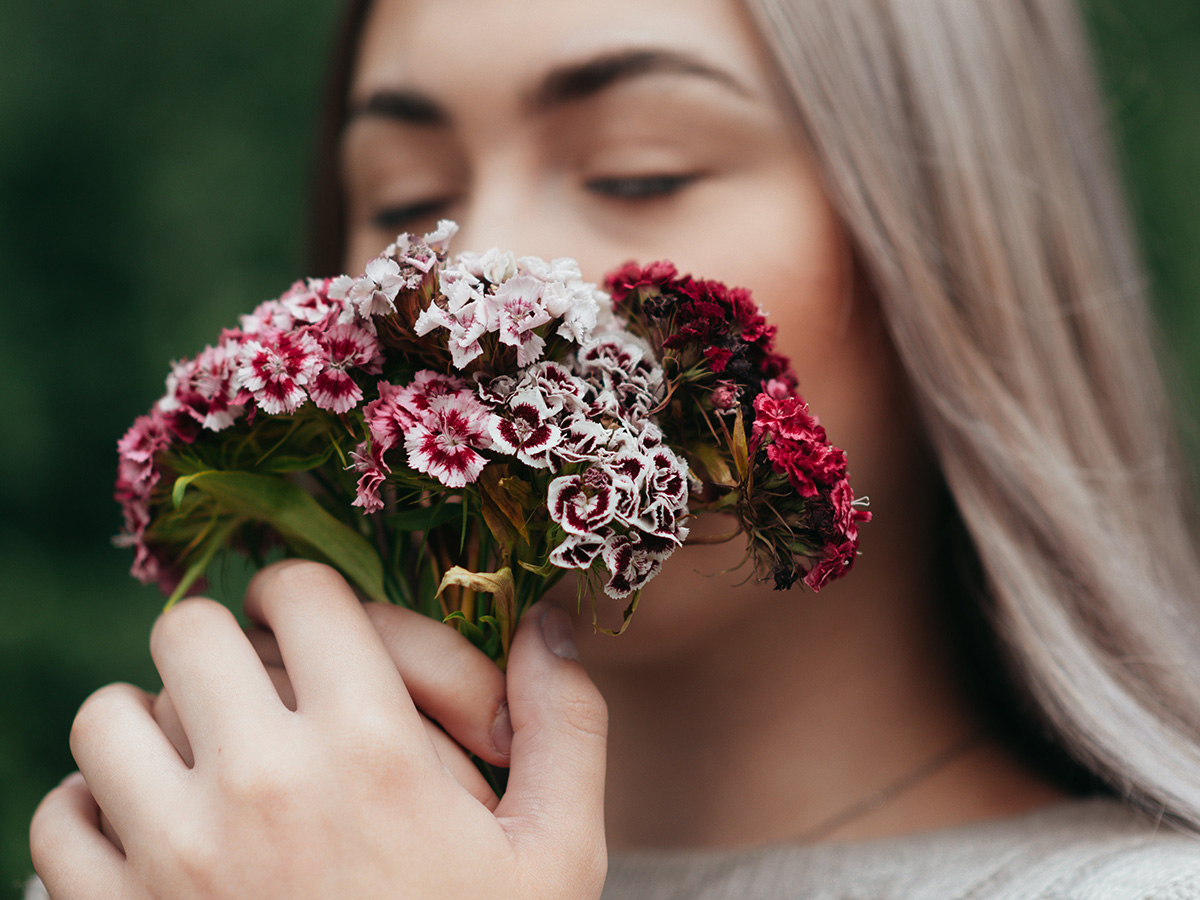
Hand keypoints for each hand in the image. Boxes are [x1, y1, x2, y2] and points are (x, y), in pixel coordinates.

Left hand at [30, 560, 607, 898]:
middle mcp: (259, 786)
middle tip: (276, 700)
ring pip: (110, 714)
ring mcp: (170, 858)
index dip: (315, 602)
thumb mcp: (556, 854)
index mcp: (371, 752)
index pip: (299, 591)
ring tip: (216, 768)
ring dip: (158, 728)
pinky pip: (58, 817)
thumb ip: (566, 723)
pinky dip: (97, 813)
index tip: (331, 646)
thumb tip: (550, 620)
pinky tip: (161, 838)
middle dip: (233, 651)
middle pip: (190, 632)